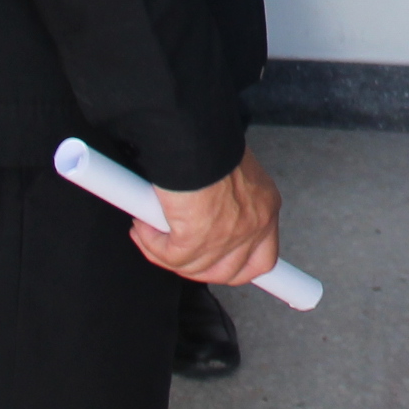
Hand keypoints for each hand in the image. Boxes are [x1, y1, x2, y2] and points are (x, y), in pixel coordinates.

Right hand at [133, 148, 281, 284]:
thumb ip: (224, 199)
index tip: (219, 264)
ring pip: (194, 268)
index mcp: (265, 207)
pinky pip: (169, 256)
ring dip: (166, 252)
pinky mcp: (197, 241)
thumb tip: (201, 216)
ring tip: (149, 230)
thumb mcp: (232, 173)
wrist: (195, 135)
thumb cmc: (210, 141)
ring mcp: (227, 237)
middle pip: (230, 273)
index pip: (262, 259)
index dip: (237, 267)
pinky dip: (151, 243)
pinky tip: (143, 226)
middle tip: (174, 250)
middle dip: (197, 267)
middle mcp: (253, 226)